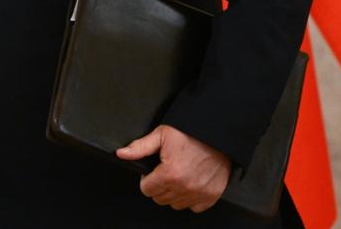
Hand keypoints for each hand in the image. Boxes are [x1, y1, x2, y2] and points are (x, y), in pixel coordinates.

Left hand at [115, 124, 229, 212]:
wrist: (218, 134)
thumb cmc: (191, 132)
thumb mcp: (162, 135)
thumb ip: (140, 147)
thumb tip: (122, 154)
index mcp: (170, 174)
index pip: (146, 190)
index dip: (146, 179)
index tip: (152, 172)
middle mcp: (185, 187)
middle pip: (159, 199)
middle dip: (158, 186)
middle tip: (165, 171)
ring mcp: (199, 193)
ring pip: (175, 204)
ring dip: (173, 193)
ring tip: (178, 175)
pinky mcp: (211, 195)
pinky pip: (194, 207)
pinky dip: (190, 198)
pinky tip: (190, 183)